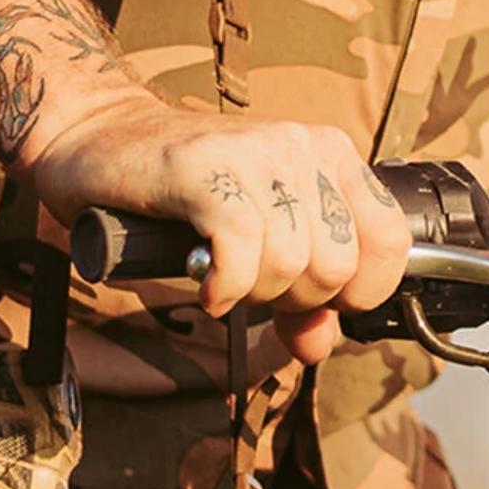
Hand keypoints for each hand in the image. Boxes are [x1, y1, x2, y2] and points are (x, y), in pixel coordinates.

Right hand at [16, 87, 410, 363]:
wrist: (97, 141)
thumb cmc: (182, 195)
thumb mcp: (260, 245)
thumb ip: (303, 298)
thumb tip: (321, 347)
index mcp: (332, 157)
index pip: (391, 243)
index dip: (359, 292)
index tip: (314, 300)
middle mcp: (303, 145)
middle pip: (337, 266)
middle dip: (297, 299)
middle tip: (254, 285)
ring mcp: (256, 150)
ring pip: (291, 263)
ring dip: (254, 293)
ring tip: (224, 278)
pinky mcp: (203, 166)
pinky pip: (242, 250)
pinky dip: (225, 287)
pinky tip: (207, 287)